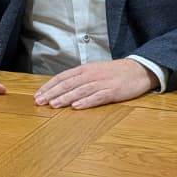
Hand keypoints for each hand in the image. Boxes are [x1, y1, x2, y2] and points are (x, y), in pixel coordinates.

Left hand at [34, 58, 155, 109]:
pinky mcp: (113, 91)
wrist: (138, 69)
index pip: (62, 77)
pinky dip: (86, 102)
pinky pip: (97, 97)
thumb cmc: (114, 72)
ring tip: (53, 105)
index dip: (49, 86)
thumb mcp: (94, 71)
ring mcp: (102, 83)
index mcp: (85, 69)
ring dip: (65, 97)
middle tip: (39, 102)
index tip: (37, 95)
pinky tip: (77, 106)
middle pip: (68, 84)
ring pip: (80, 90)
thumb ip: (79, 79)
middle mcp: (91, 74)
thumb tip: (61, 88)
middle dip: (52, 93)